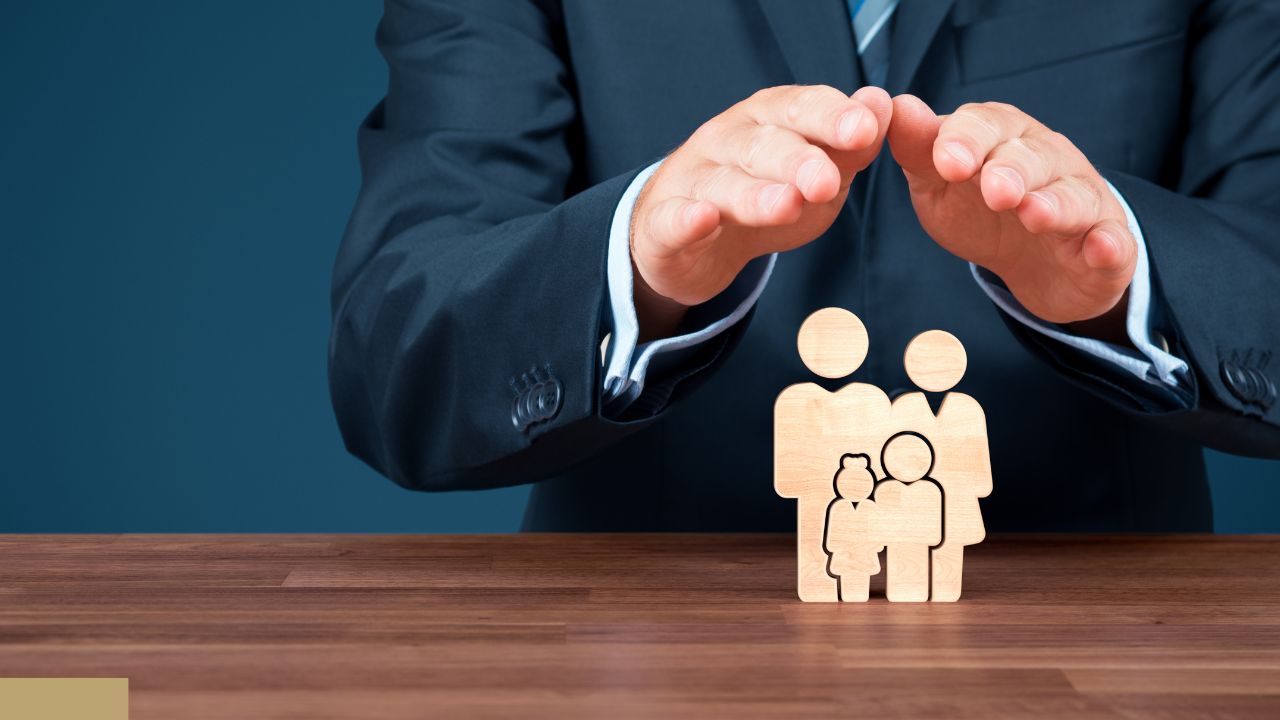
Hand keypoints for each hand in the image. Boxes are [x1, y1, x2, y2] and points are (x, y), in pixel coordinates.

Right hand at [631, 85, 891, 339]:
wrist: (691, 242)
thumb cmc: (764, 197)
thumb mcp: (819, 175)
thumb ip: (850, 148)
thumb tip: (883, 104)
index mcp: (766, 120)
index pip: (798, 108)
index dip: (830, 117)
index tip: (863, 129)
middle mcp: (726, 141)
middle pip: (761, 144)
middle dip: (796, 159)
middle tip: (826, 180)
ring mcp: (691, 181)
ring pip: (723, 184)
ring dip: (754, 193)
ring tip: (786, 205)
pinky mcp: (663, 225)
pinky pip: (673, 219)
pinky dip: (687, 218)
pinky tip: (703, 218)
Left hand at [887, 95, 1136, 330]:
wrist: (1034, 265)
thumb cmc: (981, 211)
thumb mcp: (939, 183)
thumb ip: (919, 149)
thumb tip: (896, 106)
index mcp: (1004, 138)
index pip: (986, 125)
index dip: (966, 141)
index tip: (946, 163)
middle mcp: (1049, 160)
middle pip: (1034, 157)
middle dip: (1013, 170)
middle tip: (995, 190)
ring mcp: (1084, 200)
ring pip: (1074, 196)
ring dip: (1057, 204)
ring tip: (1035, 215)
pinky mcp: (1109, 243)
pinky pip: (1114, 242)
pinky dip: (1109, 245)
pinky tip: (1101, 248)